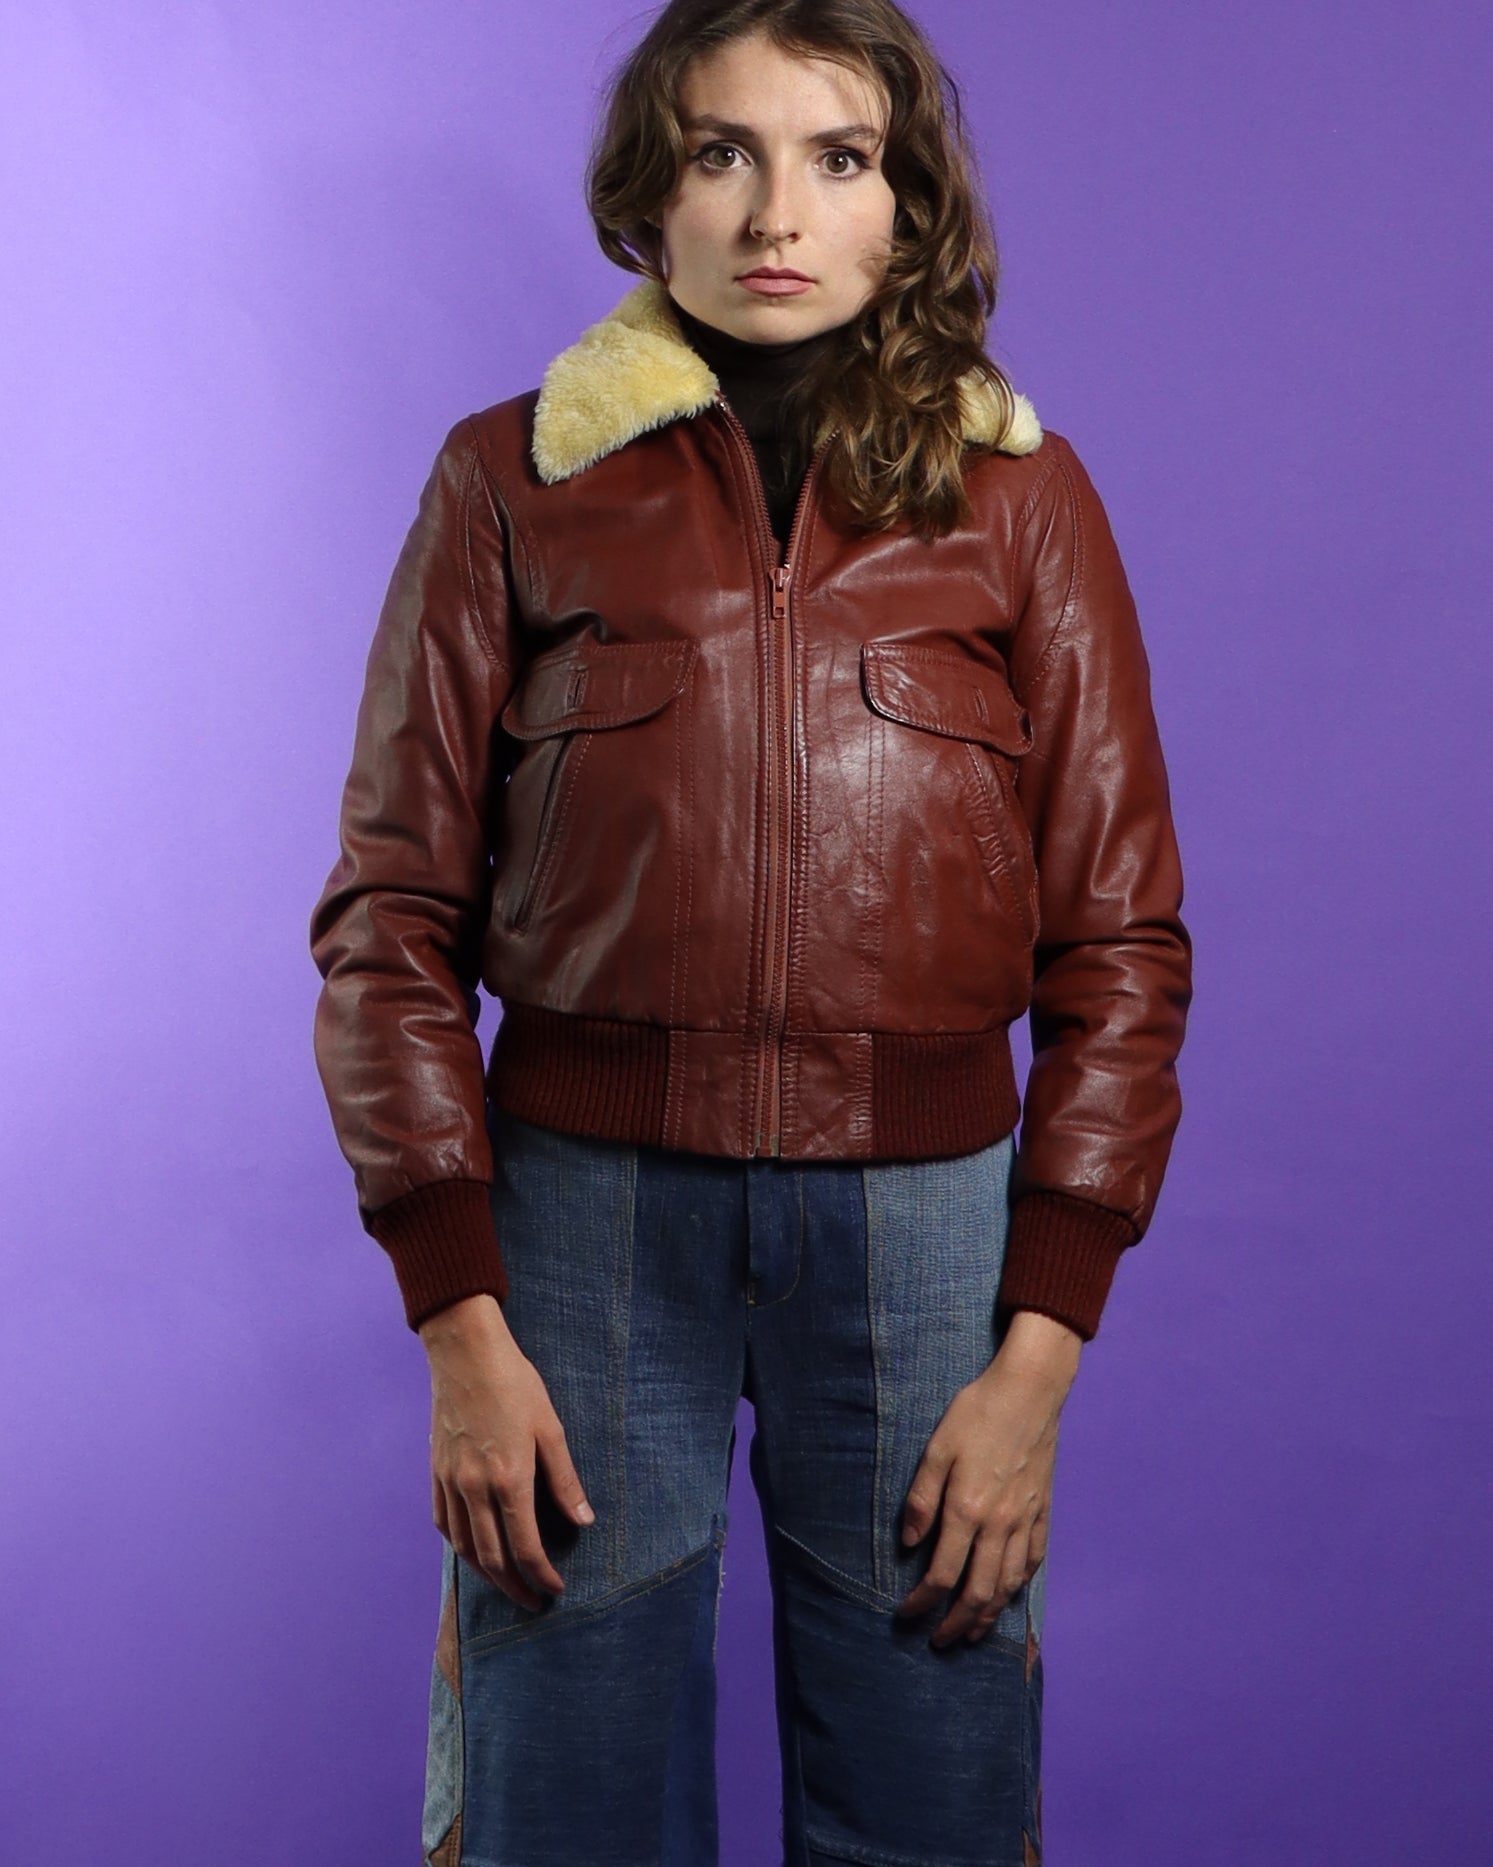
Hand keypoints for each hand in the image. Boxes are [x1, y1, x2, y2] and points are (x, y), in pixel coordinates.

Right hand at [420, 1294, 594, 1612]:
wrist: (465, 1352)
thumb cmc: (514, 1384)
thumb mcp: (550, 1428)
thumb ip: (565, 1480)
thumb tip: (584, 1520)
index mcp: (508, 1480)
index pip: (525, 1548)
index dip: (542, 1576)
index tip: (556, 1589)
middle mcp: (474, 1488)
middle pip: (492, 1559)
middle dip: (515, 1588)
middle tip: (534, 1603)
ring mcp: (450, 1481)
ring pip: (464, 1548)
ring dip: (487, 1575)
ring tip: (507, 1585)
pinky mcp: (435, 1471)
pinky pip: (444, 1523)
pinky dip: (460, 1546)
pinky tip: (473, 1551)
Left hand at [893, 1310, 1081, 1645]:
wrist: (1030, 1391)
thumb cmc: (978, 1413)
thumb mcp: (938, 1448)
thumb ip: (921, 1498)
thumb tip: (910, 1543)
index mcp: (968, 1510)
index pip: (942, 1574)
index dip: (922, 1603)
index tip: (906, 1615)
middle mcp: (1000, 1524)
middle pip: (978, 1592)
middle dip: (956, 1624)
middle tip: (939, 1641)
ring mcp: (1026, 1520)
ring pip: (1009, 1585)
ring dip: (989, 1615)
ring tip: (972, 1631)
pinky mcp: (1043, 1511)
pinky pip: (1033, 1561)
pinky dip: (1019, 1587)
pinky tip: (1008, 1594)